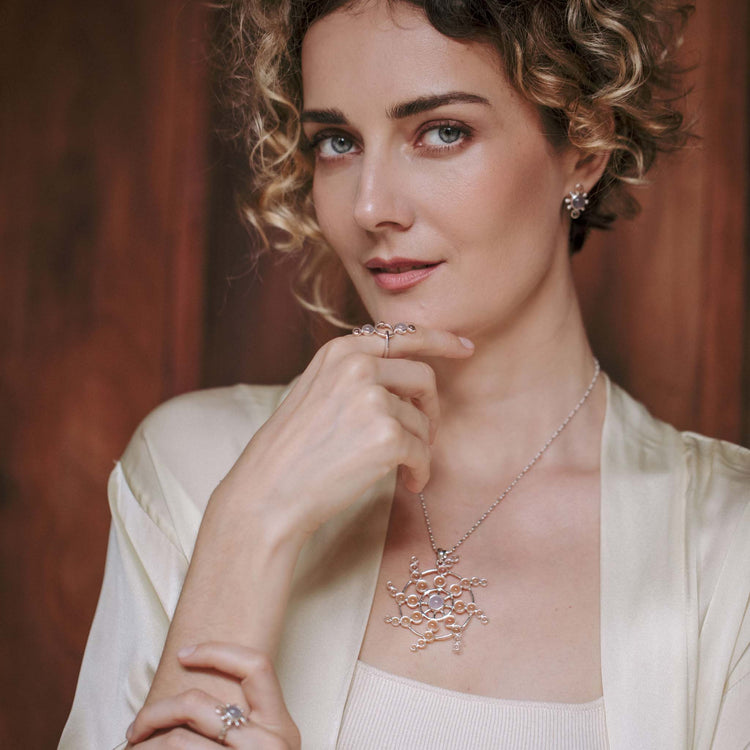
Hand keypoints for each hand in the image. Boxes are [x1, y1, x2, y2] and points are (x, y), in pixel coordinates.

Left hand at [127, 642, 299, 747]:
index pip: (255, 667)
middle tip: (138, 726)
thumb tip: (186, 703)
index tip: (185, 653)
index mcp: (282, 728)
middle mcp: (268, 745)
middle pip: (198, 703)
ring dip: (143, 745)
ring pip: (175, 741)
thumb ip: (243, 726)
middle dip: (156, 710)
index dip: (218, 651)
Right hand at [212, 326, 473, 541]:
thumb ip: (357, 373)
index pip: (404, 334)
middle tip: (423, 434)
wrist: (269, 490)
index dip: (441, 340)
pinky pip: (423, 452)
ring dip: (419, 447)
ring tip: (402, 468)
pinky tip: (409, 483)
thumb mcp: (317, 389)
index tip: (465, 348)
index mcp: (341, 350)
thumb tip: (408, 378)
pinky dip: (421, 471)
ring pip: (422, 421)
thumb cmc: (292, 448)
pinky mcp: (387, 436)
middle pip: (423, 377)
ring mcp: (373, 398)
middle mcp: (358, 366)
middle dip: (429, 408)